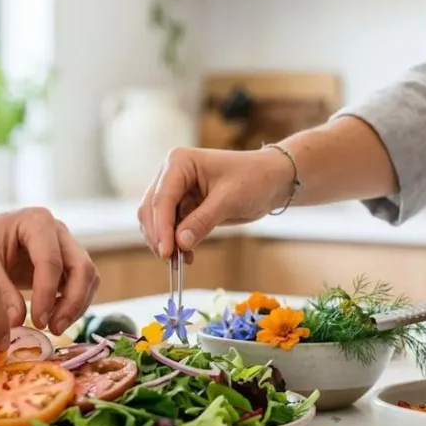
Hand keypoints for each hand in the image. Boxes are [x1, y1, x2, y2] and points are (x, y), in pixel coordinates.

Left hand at [0, 208, 98, 335]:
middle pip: (82, 267)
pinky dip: (73, 305)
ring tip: (54, 329)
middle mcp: (58, 231)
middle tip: (53, 329)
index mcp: (36, 221)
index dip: (47, 294)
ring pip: (87, 278)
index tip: (37, 322)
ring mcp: (64, 247)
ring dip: (77, 306)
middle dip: (73, 301)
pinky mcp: (64, 264)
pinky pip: (80, 286)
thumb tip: (18, 323)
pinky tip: (52, 321)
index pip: (52, 260)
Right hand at [138, 147, 293, 260]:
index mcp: (179, 162)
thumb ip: (203, 220)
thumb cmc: (255, 179)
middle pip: (152, 209)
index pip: (162, 198)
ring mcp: (176, 190)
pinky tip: (186, 257)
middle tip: (170, 261)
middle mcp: (171, 174)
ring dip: (165, 242)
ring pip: (157, 221)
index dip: (161, 227)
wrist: (273, 181)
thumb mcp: (230, 199)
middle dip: (159, 236)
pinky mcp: (184, 206)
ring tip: (179, 263)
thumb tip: (180, 243)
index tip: (166, 252)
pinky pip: (172, 228)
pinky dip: (175, 243)